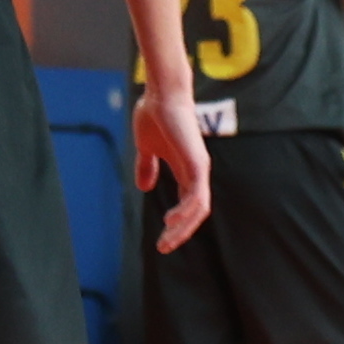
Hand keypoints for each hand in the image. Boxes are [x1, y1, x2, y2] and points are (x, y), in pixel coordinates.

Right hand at [140, 80, 212, 251]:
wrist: (161, 95)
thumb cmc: (154, 115)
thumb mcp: (147, 148)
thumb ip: (147, 167)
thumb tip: (145, 187)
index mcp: (185, 170)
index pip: (187, 205)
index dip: (177, 225)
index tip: (161, 240)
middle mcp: (196, 172)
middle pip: (195, 212)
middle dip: (181, 233)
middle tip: (163, 248)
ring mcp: (199, 168)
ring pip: (199, 209)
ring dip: (184, 228)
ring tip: (166, 239)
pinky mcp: (197, 163)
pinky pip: (196, 196)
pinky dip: (186, 212)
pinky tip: (171, 221)